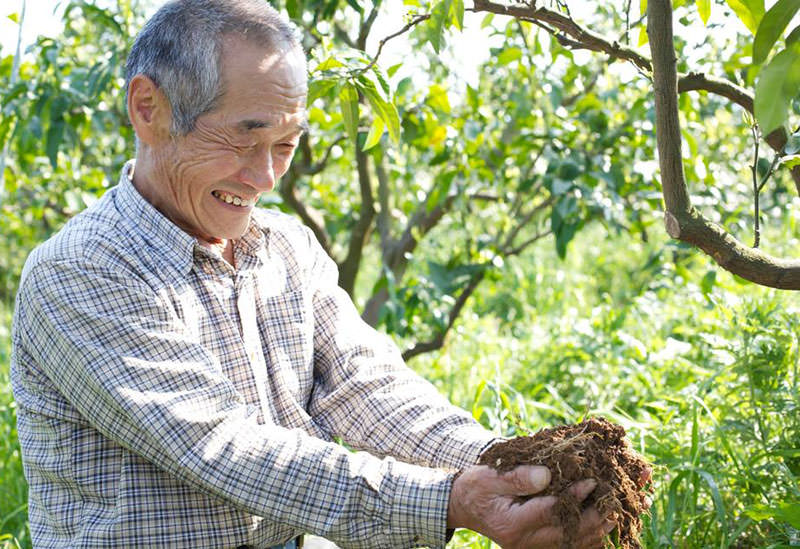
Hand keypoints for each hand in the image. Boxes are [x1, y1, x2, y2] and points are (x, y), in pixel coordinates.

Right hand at [447, 465, 613, 548]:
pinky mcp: (537, 544)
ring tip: (620, 512)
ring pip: (572, 541)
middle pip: (568, 532)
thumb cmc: (475, 487)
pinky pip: (568, 542)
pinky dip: (588, 533)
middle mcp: (525, 541)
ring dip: (598, 528)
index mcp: (512, 524)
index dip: (574, 497)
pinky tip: (605, 523)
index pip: (550, 511)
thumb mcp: (491, 476)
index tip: (593, 482)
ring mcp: (532, 546)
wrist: (462, 506)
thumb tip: (546, 475)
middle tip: (618, 502)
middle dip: (596, 518)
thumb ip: (518, 477)